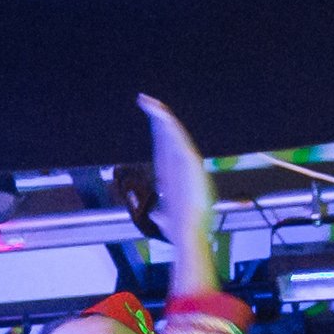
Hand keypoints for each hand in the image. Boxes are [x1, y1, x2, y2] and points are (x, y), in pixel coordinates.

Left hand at [137, 94, 217, 285]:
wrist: (189, 233)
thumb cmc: (182, 229)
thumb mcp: (167, 220)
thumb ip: (163, 215)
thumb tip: (159, 216)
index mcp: (173, 174)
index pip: (163, 147)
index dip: (157, 132)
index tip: (150, 119)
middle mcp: (180, 164)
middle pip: (166, 134)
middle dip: (156, 116)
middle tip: (144, 100)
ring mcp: (185, 161)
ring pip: (171, 132)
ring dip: (158, 115)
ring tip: (146, 101)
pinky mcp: (188, 161)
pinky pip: (176, 137)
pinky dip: (167, 124)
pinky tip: (158, 112)